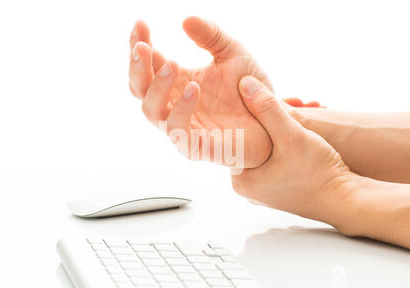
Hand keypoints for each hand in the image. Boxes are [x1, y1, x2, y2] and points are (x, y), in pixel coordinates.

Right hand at [129, 17, 272, 167]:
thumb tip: (186, 19)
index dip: (139, 44)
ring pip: (151, 112)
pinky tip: (194, 88)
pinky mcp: (195, 146)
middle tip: (142, 46)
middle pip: (139, 89)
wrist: (273, 120)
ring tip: (172, 64)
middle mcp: (172, 105)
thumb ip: (211, 36)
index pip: (147, 64)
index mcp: (177, 82)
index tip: (140, 23)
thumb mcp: (233, 54)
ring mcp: (181, 127)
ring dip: (157, 88)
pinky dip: (181, 110)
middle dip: (137, 67)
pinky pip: (178, 131)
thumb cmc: (249, 90)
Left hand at [231, 76, 353, 230]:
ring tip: (303, 110)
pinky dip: (286, 142)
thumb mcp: (292, 135)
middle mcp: (247, 188)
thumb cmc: (318, 173)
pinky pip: (275, 158)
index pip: (235, 137)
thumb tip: (244, 84)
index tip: (269, 99)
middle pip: (251, 141)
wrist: (346, 201)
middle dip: (271, 118)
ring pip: (266, 148)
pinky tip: (303, 130)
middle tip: (293, 103)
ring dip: (282, 128)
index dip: (252, 112)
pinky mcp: (277, 188)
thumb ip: (268, 109)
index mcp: (240, 180)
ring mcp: (262, 189)